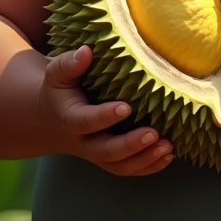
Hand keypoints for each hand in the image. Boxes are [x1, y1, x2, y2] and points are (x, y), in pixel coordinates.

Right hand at [37, 46, 173, 175]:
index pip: (86, 122)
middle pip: (106, 151)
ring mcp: (98, 153)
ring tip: (167, 147)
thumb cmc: (61, 90)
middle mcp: (84, 142)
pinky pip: (129, 169)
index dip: (105, 117)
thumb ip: (69, 64)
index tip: (126, 107)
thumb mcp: (57, 74)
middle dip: (130, 145)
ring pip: (120, 166)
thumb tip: (86, 51)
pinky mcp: (110, 159)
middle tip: (153, 134)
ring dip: (145, 159)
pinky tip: (168, 156)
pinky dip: (149, 166)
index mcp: (70, 119)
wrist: (52, 120)